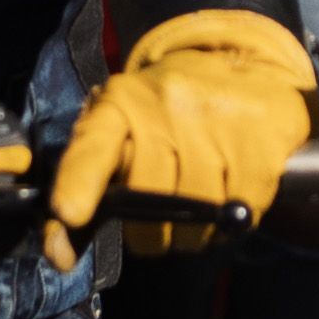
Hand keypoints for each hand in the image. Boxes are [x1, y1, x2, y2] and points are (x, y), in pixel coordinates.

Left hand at [44, 10, 318, 271]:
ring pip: (196, 210)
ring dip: (192, 233)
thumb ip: (85, 188)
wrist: (243, 63)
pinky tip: (226, 203)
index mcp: (122, 101)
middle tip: (158, 230)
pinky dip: (230, 223)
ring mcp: (216, 119)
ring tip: (195, 214)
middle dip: (150, 232)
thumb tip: (59, 255)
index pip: (95, 145)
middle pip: (149, 197)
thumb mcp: (122, 130)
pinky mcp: (259, 141)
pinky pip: (238, 209)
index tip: (69, 212)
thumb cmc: (169, 112)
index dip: (79, 181)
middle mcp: (167, 104)